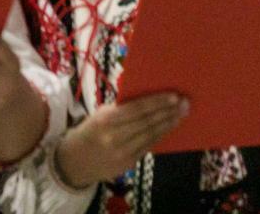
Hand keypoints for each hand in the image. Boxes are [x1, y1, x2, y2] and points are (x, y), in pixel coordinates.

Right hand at [54, 94, 187, 188]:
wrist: (74, 161)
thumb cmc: (88, 132)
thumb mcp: (98, 116)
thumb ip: (119, 110)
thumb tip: (146, 100)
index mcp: (105, 120)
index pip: (137, 109)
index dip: (157, 103)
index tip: (174, 96)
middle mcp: (115, 136)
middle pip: (147, 122)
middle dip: (168, 112)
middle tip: (185, 103)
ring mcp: (123, 152)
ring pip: (151, 135)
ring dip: (169, 124)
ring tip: (182, 114)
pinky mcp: (129, 163)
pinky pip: (148, 146)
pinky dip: (161, 136)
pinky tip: (170, 128)